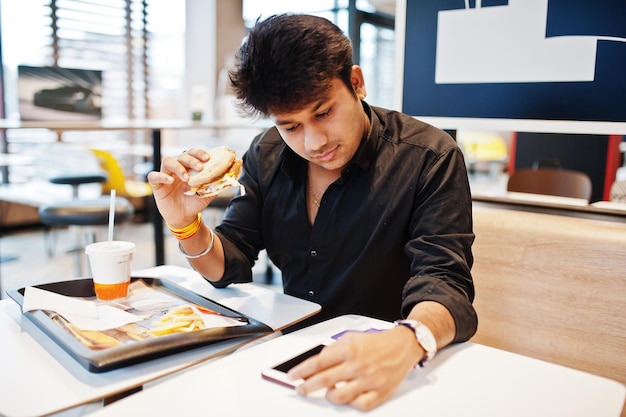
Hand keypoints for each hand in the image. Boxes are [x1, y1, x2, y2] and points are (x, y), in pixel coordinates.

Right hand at [147, 148, 215, 227]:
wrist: (185, 218)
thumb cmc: (196, 202)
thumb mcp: (210, 192)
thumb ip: (219, 181)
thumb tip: (235, 169)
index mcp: (189, 167)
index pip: (192, 153)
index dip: (199, 153)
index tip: (208, 158)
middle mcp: (177, 168)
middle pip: (181, 155)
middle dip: (192, 159)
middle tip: (200, 168)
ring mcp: (166, 175)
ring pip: (167, 161)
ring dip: (178, 167)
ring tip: (187, 178)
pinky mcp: (157, 185)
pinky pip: (154, 176)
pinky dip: (161, 176)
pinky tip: (170, 181)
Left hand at [288, 327, 421, 410]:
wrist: (402, 346)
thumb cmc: (376, 343)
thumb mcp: (351, 337)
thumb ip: (333, 349)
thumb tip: (316, 362)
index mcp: (349, 349)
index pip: (317, 362)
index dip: (301, 371)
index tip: (293, 376)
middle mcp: (357, 365)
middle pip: (324, 380)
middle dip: (307, 386)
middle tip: (301, 389)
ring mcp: (369, 380)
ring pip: (339, 396)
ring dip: (328, 396)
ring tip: (328, 392)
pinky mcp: (380, 392)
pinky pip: (360, 405)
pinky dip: (351, 404)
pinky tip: (348, 397)